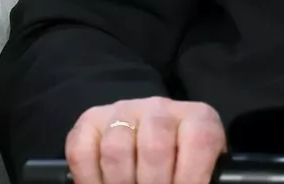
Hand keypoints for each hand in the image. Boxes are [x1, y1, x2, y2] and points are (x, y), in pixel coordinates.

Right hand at [66, 97, 225, 183]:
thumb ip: (200, 176)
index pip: (199, 143)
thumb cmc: (182, 162)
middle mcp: (160, 107)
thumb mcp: (201, 166)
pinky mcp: (91, 120)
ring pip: (116, 150)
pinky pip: (82, 151)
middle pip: (154, 148)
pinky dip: (89, 179)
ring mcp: (123, 110)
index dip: (192, 178)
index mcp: (197, 118)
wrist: (150, 135)